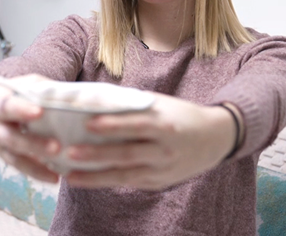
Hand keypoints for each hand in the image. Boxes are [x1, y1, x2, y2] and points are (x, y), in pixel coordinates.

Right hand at [0, 74, 60, 182]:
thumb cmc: (12, 93)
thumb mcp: (23, 84)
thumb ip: (43, 88)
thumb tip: (74, 95)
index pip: (9, 106)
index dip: (23, 110)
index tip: (40, 112)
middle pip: (12, 138)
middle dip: (34, 144)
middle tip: (57, 147)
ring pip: (15, 158)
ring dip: (36, 167)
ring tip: (57, 174)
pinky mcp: (4, 157)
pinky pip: (20, 168)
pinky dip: (36, 174)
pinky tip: (54, 178)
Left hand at [63, 94, 236, 189]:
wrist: (215, 138)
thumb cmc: (180, 115)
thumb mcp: (161, 105)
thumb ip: (132, 105)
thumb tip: (95, 102)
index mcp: (166, 124)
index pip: (136, 124)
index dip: (113, 124)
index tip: (88, 123)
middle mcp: (165, 149)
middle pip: (127, 153)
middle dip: (97, 154)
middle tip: (70, 153)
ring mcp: (162, 169)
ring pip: (125, 174)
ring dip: (96, 175)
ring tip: (70, 175)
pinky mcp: (159, 182)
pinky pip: (129, 182)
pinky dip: (107, 181)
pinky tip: (87, 179)